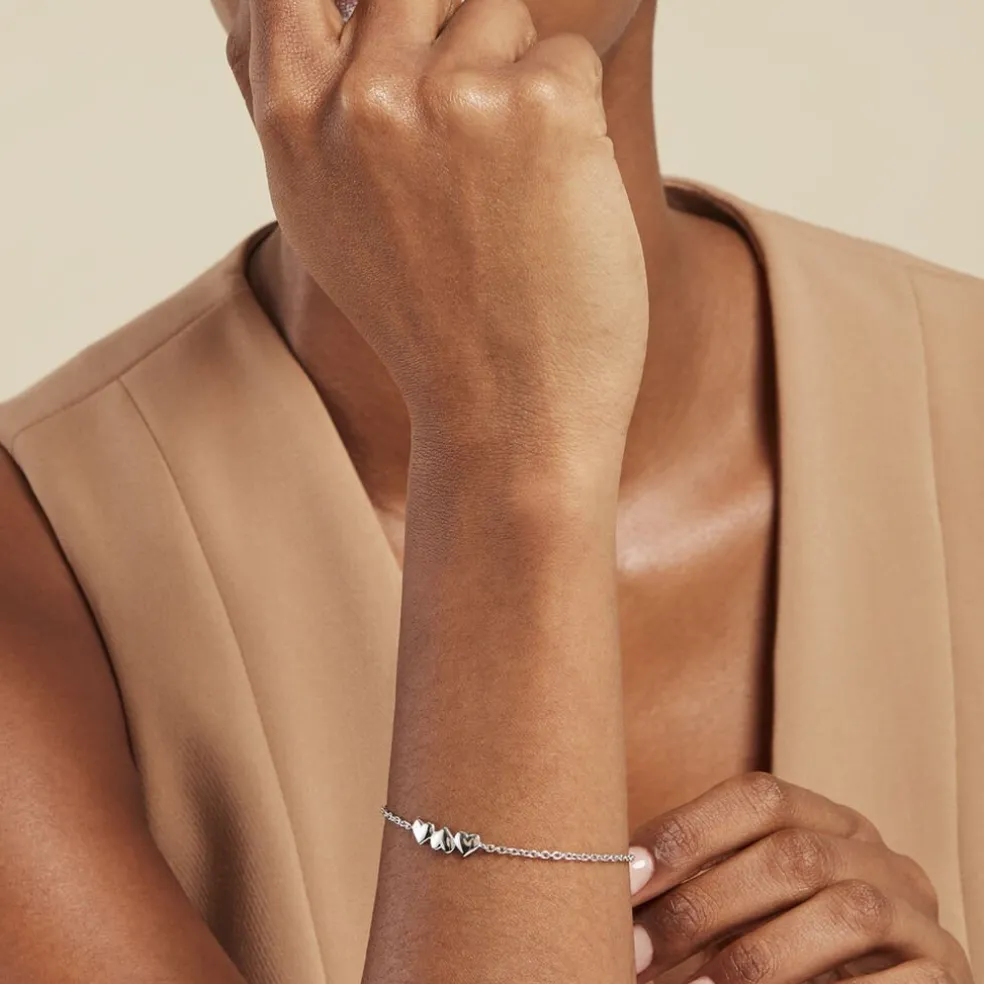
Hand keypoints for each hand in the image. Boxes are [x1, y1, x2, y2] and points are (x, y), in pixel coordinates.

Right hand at [228, 0, 648, 454]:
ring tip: (511, 190)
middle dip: (452, 36)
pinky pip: (568, 58)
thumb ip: (301, 108)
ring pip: (500, 13)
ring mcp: (450, 100)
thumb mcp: (325, 216)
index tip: (389, 42)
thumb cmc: (427, 319)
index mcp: (296, 126)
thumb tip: (250, 8)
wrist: (507, 413)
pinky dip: (575, 120)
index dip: (348, 3)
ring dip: (520, 84)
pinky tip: (552, 202)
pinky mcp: (541, 109)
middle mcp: (361, 102)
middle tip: (474, 136)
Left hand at [628, 773, 972, 983]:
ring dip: (758, 956)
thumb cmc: (786, 946)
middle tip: (637, 950)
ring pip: (846, 911)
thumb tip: (612, 879)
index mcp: (825, 820)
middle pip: (793, 855)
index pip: (760, 796)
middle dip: (704, 905)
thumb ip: (699, 886)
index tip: (625, 874)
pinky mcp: (944, 973)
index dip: (689, 830)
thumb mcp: (744, 904)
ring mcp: (919, 912)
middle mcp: (877, 854)